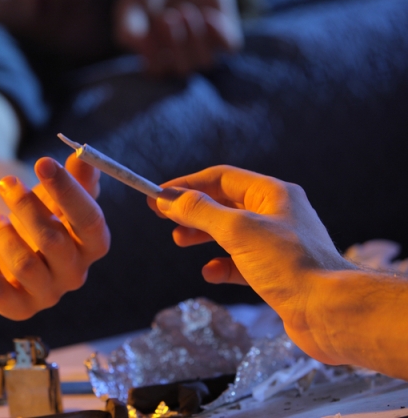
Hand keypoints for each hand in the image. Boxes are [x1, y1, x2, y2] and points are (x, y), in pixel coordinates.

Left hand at [0, 154, 109, 319]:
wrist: (15, 246)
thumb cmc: (44, 216)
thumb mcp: (58, 195)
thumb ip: (74, 177)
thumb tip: (82, 155)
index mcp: (93, 244)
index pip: (90, 221)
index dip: (68, 191)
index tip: (42, 162)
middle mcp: (75, 272)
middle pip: (54, 242)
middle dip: (27, 207)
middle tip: (7, 182)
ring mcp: (48, 293)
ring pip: (25, 265)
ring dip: (4, 235)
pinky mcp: (20, 307)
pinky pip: (0, 295)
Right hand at [115, 0, 242, 76]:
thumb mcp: (131, 2)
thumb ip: (128, 26)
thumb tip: (141, 49)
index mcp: (154, 53)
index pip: (156, 73)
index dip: (154, 57)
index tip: (147, 31)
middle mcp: (179, 54)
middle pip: (182, 70)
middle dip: (175, 44)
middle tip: (168, 16)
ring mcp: (204, 43)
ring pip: (206, 62)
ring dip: (196, 38)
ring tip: (185, 11)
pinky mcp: (225, 29)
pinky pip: (230, 46)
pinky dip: (219, 32)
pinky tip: (207, 14)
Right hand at [147, 165, 354, 362]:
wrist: (330, 311)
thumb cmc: (289, 264)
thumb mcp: (237, 230)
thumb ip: (199, 212)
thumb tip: (168, 198)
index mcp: (273, 194)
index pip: (221, 178)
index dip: (187, 184)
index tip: (158, 194)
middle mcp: (277, 214)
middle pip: (224, 204)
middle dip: (192, 210)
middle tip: (163, 217)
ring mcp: (278, 245)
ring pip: (230, 233)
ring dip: (202, 236)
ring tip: (180, 241)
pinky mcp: (277, 273)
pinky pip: (241, 263)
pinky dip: (221, 266)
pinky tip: (210, 273)